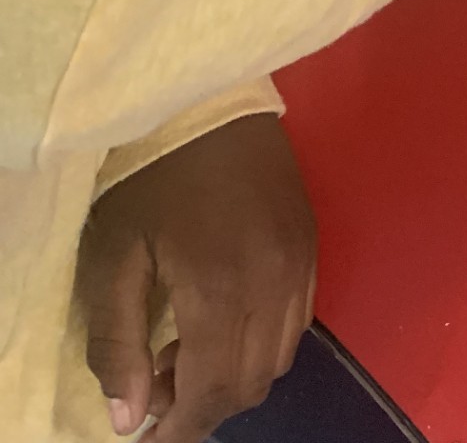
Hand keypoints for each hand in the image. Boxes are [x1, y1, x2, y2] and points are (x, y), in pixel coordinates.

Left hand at [78, 115, 315, 442]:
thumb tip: (129, 417)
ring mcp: (301, 260)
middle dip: (204, 402)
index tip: (148, 433)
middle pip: (253, 382)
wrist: (208, 98)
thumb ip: (117, 343)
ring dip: (236, 373)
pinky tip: (225, 318)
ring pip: (281, 356)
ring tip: (186, 348)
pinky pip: (299, 319)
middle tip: (155, 381)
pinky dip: (263, 339)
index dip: (181, 427)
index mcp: (222, 290)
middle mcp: (275, 283)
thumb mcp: (114, 257)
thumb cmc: (150, 176)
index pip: (213, 392)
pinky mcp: (312, 240)